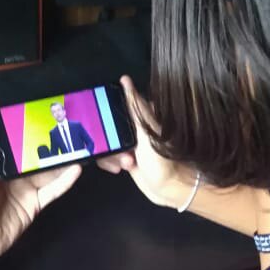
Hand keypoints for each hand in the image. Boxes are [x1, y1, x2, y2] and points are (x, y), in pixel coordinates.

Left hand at [0, 98, 81, 263]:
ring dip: (64, 159)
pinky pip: (54, 189)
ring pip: (50, 170)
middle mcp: (14, 171)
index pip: (19, 137)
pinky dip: (66, 180)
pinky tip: (78, 168)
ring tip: (83, 144)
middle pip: (38, 153)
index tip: (49, 110)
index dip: (33, 125)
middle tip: (74, 126)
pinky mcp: (36, 203)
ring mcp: (27, 188)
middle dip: (54, 142)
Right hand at [97, 76, 190, 207]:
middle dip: (109, 140)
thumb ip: (135, 106)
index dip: (109, 112)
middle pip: (108, 125)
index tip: (103, 119)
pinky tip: (122, 168)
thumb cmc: (161, 159)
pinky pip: (107, 155)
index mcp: (143, 116)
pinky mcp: (124, 158)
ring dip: (112, 154)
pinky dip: (110, 161)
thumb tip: (125, 79)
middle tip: (124, 150)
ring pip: (105, 142)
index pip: (119, 106)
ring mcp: (129, 143)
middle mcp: (135, 127)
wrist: (166, 189)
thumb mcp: (147, 130)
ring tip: (128, 162)